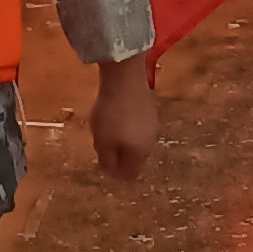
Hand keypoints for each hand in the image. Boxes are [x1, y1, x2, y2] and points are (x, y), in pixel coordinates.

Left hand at [89, 58, 158, 182]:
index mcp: (140, 153)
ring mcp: (153, 124)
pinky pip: (137, 126)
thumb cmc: (111, 114)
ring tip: (105, 127)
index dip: (114, 173)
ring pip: (135, 141)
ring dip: (121, 139)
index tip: (100, 162)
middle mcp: (151, 142)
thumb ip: (106, 160)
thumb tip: (110, 172)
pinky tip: (115, 114)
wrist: (125, 77)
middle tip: (101, 143)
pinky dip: (126, 125)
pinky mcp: (150, 108)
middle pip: (134, 158)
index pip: (130, 174)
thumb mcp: (102, 141)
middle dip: (117, 155)